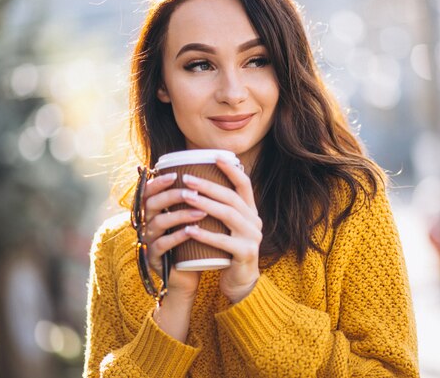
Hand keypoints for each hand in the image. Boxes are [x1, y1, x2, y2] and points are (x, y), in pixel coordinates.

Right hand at [142, 172, 203, 299]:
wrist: (189, 275)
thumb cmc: (193, 242)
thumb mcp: (191, 218)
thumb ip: (194, 199)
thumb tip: (212, 174)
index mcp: (154, 211)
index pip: (149, 191)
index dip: (159, 182)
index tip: (176, 174)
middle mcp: (147, 223)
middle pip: (151, 203)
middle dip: (171, 195)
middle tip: (192, 192)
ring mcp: (149, 241)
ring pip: (158, 223)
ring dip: (179, 215)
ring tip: (201, 212)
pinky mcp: (154, 258)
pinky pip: (162, 244)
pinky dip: (177, 236)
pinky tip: (192, 231)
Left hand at [181, 157, 261, 302]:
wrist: (240, 283)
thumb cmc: (227, 252)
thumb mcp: (227, 228)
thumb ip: (220, 210)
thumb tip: (197, 185)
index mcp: (251, 212)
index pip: (244, 184)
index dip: (230, 169)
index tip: (214, 157)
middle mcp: (255, 221)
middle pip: (231, 197)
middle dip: (208, 185)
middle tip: (186, 178)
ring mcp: (252, 237)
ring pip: (228, 215)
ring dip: (204, 204)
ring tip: (185, 197)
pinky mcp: (245, 254)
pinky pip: (224, 241)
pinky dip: (205, 234)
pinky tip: (189, 229)